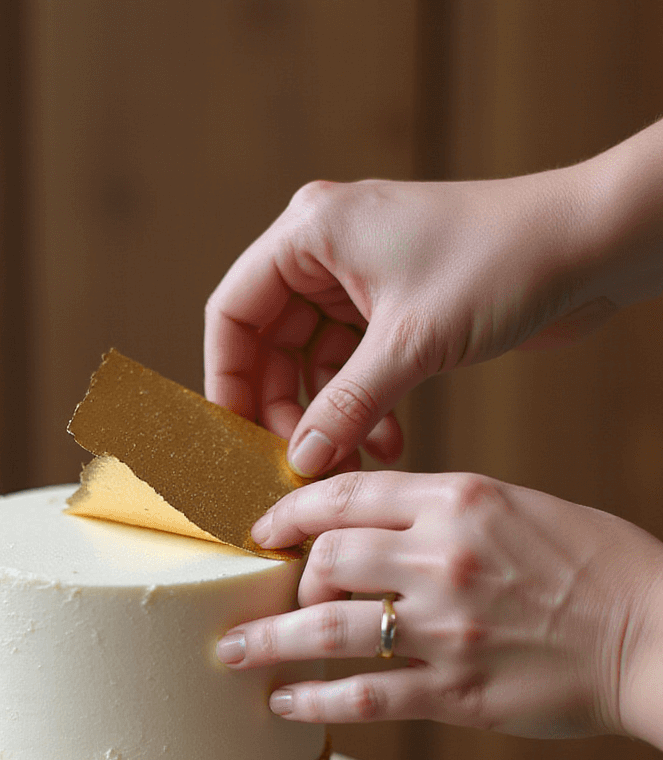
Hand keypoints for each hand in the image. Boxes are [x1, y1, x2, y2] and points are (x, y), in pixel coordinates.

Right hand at [205, 169, 620, 478]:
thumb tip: (299, 463)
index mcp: (312, 232)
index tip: (234, 444)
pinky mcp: (398, 309)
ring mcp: (363, 280)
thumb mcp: (410, 344)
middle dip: (287, 414)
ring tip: (353, 465)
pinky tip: (390, 444)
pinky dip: (365, 410)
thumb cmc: (502, 263)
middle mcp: (329, 250)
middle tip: (301, 469)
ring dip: (331, 421)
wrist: (588, 246)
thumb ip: (345, 407)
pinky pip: (356, 371)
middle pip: (271, 348)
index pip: (234, 313)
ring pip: (315, 367)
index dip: (228, 383)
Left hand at [214, 469, 662, 746]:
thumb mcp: (521, 509)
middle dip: (286, 581)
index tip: (262, 531)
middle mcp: (445, 557)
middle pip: (326, 558)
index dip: (290, 512)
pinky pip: (363, 694)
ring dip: (269, 643)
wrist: (653, 635)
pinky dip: (312, 699)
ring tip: (232, 655)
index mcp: (462, 498)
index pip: (348, 494)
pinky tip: (284, 702)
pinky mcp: (455, 692)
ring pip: (328, 628)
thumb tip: (375, 531)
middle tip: (268, 602)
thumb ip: (447, 513)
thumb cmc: (596, 571)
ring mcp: (447, 628)